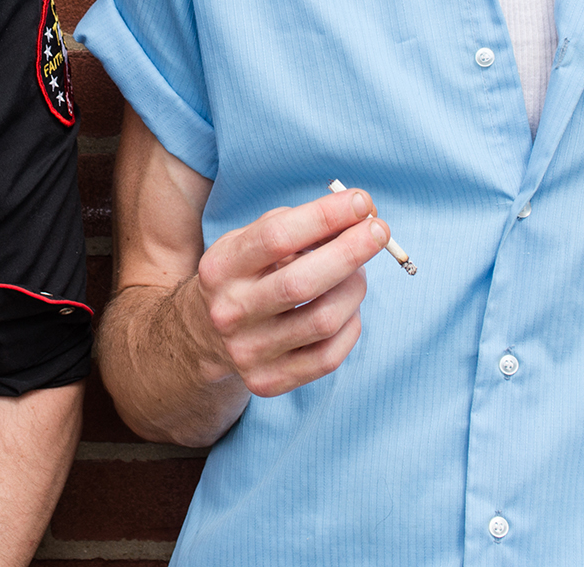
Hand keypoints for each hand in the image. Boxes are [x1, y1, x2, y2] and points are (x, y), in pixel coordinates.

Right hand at [188, 188, 390, 397]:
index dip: (324, 216)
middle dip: (350, 252)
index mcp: (221, 268)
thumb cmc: (244, 276)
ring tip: (359, 272)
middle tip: (379, 231)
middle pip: (301, 283)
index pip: (276, 237)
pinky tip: (348, 308)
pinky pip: (329, 357)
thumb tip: (356, 216)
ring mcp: (248, 351)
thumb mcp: (250, 241)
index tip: (359, 202)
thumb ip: (297, 225)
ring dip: (355, 288)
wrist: (204, 334)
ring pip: (323, 321)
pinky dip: (351, 325)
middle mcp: (229, 312)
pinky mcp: (268, 381)